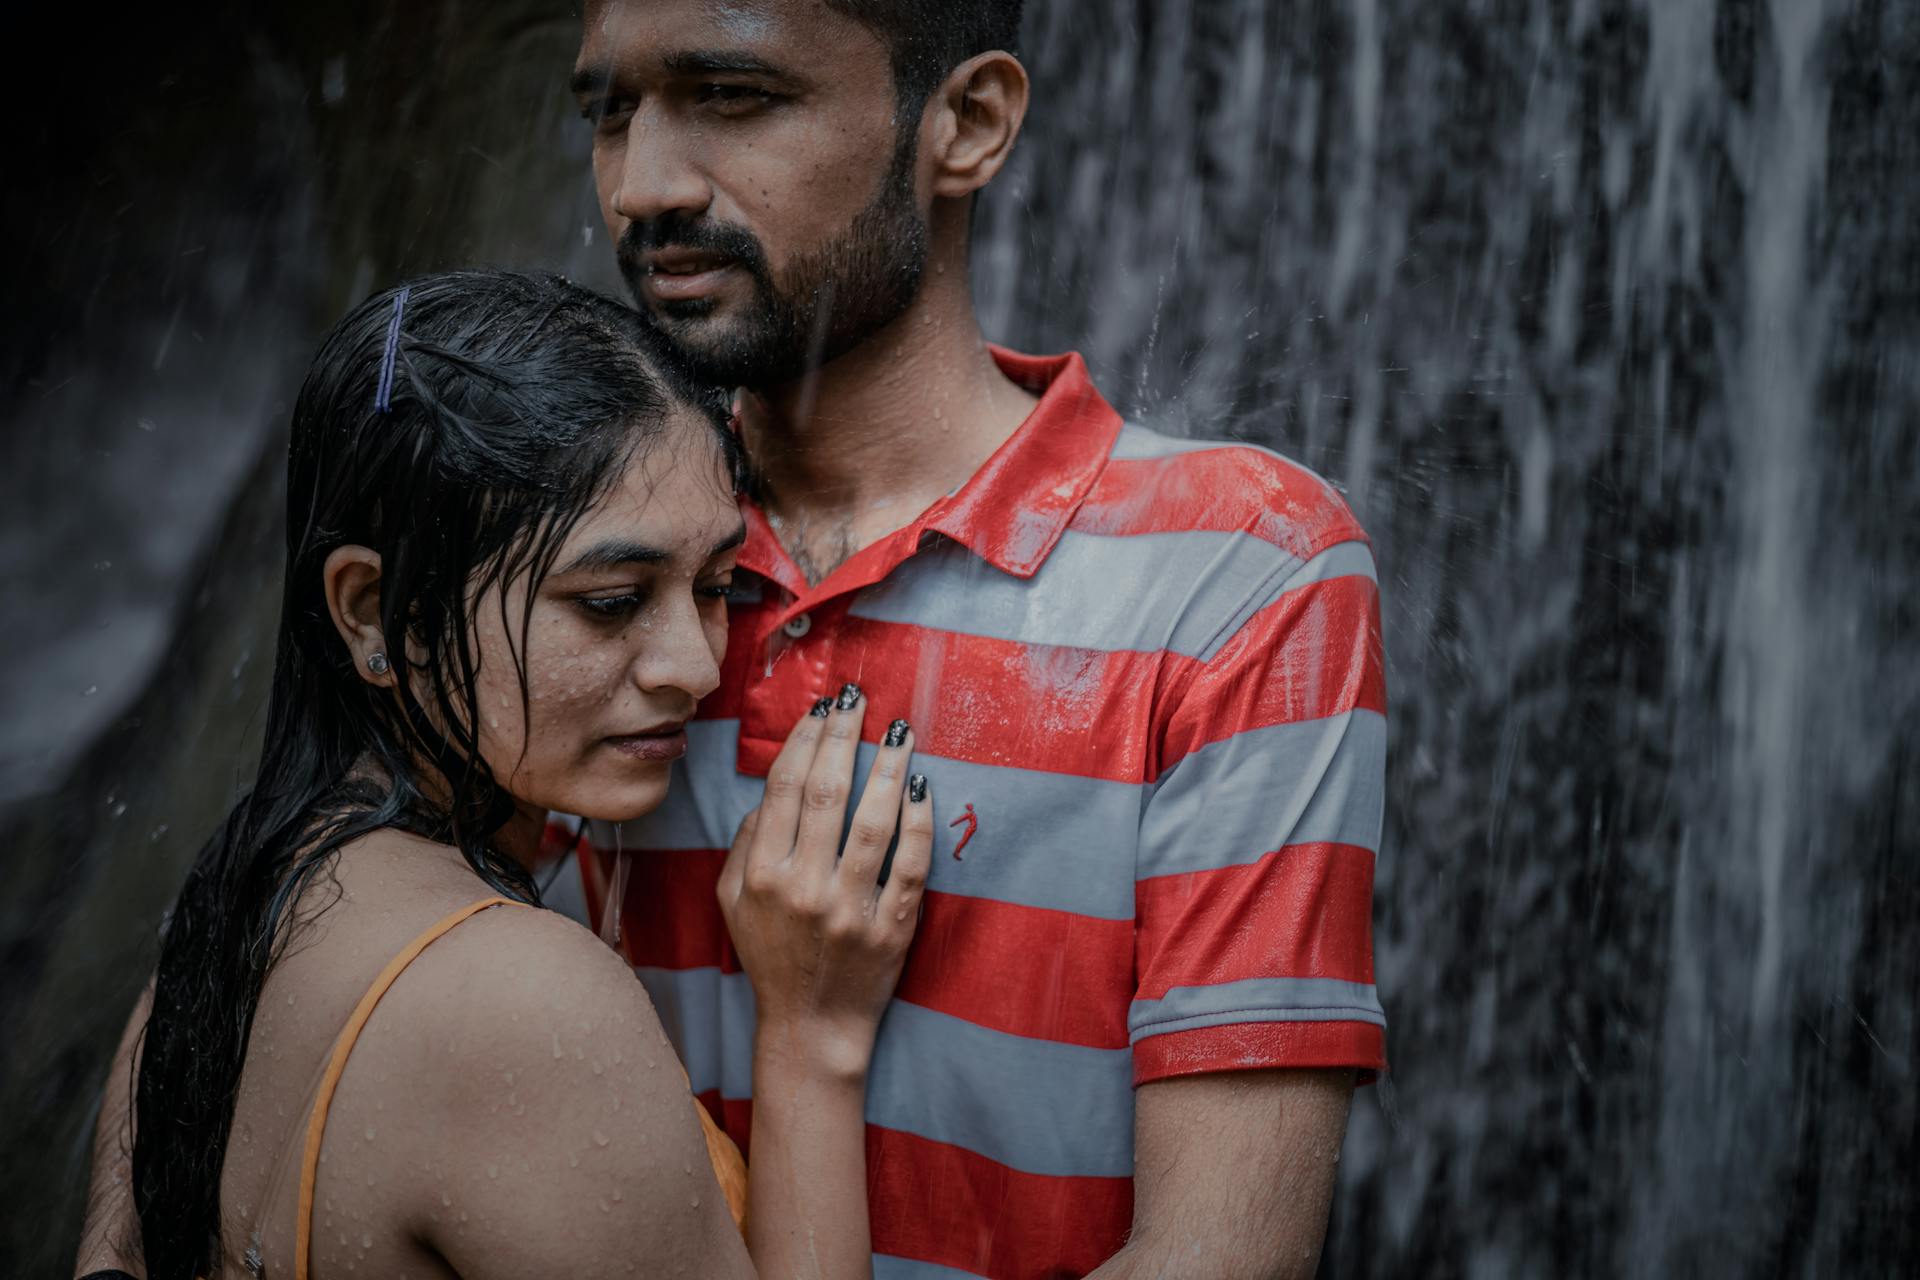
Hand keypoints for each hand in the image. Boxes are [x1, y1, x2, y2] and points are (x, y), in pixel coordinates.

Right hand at [716, 686, 932, 1078]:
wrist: (811, 1027)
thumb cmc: (771, 957)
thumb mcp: (732, 903)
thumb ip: (744, 844)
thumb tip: (771, 790)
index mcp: (761, 875)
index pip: (784, 788)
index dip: (805, 738)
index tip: (823, 707)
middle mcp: (803, 887)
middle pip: (826, 792)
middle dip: (844, 735)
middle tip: (858, 697)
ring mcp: (849, 908)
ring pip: (873, 821)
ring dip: (888, 767)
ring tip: (899, 731)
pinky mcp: (891, 928)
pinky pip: (910, 863)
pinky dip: (918, 822)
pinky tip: (920, 787)